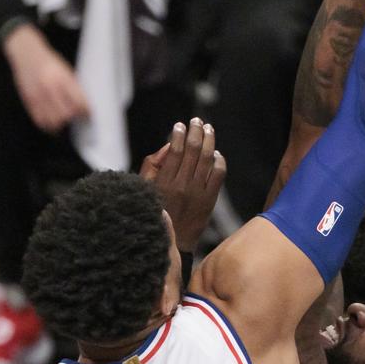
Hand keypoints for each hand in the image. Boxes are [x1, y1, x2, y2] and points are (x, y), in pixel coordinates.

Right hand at [4, 25, 91, 133]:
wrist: (27, 53)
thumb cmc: (49, 61)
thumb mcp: (65, 69)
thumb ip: (73, 86)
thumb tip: (84, 104)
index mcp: (63, 78)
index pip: (79, 102)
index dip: (86, 112)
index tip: (88, 114)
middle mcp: (50, 87)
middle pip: (66, 114)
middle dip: (74, 118)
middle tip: (77, 118)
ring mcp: (38, 95)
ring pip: (52, 121)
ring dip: (61, 125)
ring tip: (64, 122)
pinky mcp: (29, 100)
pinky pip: (39, 120)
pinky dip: (47, 125)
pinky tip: (52, 123)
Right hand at [140, 117, 225, 252]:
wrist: (173, 242)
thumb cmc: (156, 212)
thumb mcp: (145, 189)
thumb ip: (152, 165)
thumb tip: (168, 145)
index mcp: (164, 183)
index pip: (175, 151)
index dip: (179, 135)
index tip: (180, 125)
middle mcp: (182, 186)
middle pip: (193, 150)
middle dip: (196, 131)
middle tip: (197, 121)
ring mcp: (198, 193)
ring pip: (207, 159)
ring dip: (209, 140)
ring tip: (208, 128)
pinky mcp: (210, 200)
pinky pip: (219, 174)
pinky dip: (219, 161)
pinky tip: (216, 153)